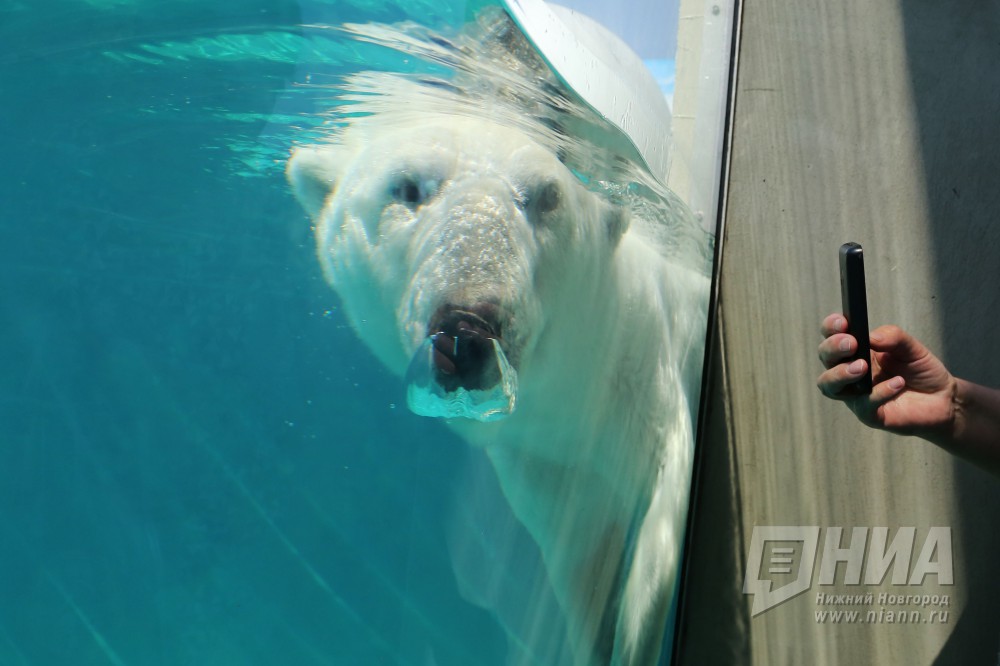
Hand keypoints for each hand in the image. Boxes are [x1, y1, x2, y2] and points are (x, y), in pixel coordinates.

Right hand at [816, 314, 956, 438]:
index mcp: (856, 351)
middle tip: (851, 344)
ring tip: (862, 367)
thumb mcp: (911, 347)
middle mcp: (849, 372)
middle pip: (825, 358)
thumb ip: (892, 337)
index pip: (832, 335)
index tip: (842, 322)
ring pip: (828, 386)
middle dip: (833, 348)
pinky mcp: (868, 414)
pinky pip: (864, 404)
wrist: (942, 398)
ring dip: (840, 374)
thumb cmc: (921, 371)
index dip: (831, 327)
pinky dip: (879, 392)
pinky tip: (898, 383)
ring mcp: (855, 394)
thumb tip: (871, 337)